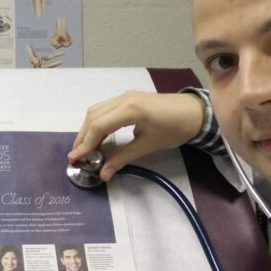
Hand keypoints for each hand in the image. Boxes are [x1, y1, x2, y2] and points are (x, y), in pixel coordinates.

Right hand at [68, 91, 205, 180]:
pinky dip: (96, 122)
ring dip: (87, 128)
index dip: (85, 143)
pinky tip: (97, 135)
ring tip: (84, 147)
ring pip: (97, 110)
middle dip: (82, 137)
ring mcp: (125, 95)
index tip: (75, 158)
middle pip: (94, 116)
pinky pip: (105, 108)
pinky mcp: (128, 97)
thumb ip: (123, 158)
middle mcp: (124, 98)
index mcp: (131, 109)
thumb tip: (103, 174)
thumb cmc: (175, 129)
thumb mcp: (148, 146)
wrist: (195, 112)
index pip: (99, 126)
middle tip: (77, 156)